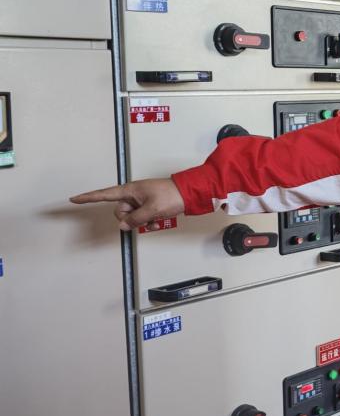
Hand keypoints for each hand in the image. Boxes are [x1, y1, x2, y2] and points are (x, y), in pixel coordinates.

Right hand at [70, 178, 185, 230]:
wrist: (189, 193)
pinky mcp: (148, 205)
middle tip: (146, 217)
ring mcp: (140, 200)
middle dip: (130, 219)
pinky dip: (148, 221)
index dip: (88, 198)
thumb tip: (123, 225)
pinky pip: (141, 218)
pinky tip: (158, 221)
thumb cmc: (171, 195)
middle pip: (120, 211)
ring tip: (155, 218)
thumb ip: (135, 219)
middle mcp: (132, 194)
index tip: (73, 199)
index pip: (104, 195)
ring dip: (142, 222)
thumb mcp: (151, 209)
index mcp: (129, 190)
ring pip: (132, 217)